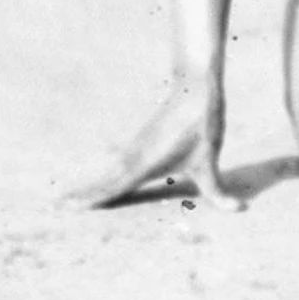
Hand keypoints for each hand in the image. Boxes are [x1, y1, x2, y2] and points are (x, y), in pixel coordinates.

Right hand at [62, 75, 243, 211]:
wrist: (196, 89)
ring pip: (109, 171)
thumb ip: (219, 193)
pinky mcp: (142, 141)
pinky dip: (105, 174)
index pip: (115, 187)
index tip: (70, 208)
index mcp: (146, 164)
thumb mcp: (211, 162)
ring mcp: (136, 148)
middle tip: (57, 207)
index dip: (93, 198)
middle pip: (105, 181)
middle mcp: (135, 157)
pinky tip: (101, 180)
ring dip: (90, 184)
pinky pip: (118, 163)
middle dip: (83, 195)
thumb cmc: (202, 126)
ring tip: (68, 197)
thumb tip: (241, 210)